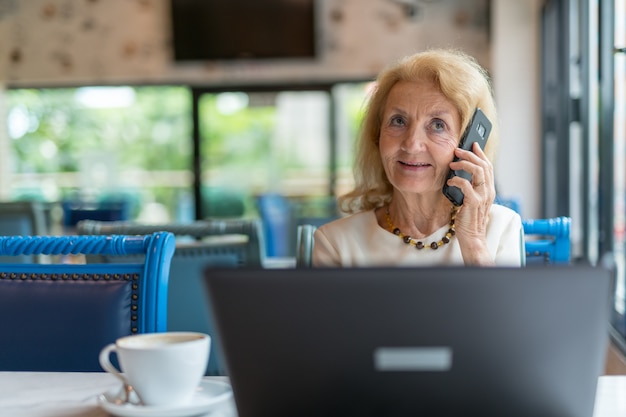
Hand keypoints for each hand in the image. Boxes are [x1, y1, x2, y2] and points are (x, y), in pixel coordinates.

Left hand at [446, 142, 494, 264]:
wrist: (472, 237)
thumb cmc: (469, 219)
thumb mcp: (472, 200)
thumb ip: (471, 187)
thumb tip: (462, 173)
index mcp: (489, 189)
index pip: (488, 166)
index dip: (481, 153)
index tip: (473, 144)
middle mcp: (488, 191)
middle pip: (484, 165)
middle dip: (470, 154)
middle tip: (457, 150)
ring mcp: (482, 196)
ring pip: (478, 171)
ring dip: (464, 164)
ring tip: (453, 164)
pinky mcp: (473, 202)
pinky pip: (466, 185)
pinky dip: (457, 180)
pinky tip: (450, 181)